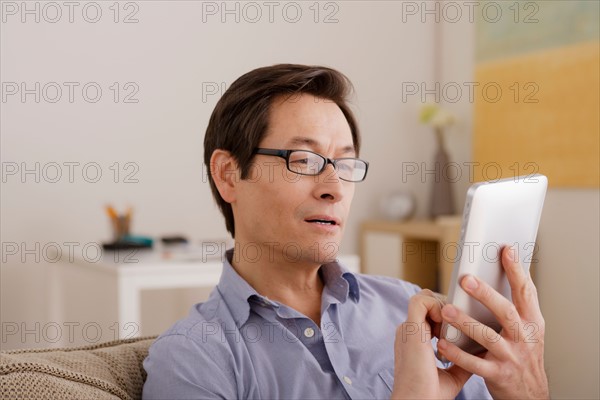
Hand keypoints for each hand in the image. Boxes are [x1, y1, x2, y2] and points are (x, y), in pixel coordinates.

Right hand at [391, 289, 472, 398]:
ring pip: (425, 298)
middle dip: (448, 306)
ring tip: (457, 319)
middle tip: (465, 316)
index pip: (429, 314)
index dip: (447, 316)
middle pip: (429, 303)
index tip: (463, 324)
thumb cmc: (432, 394)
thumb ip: (462, 358)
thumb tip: (482, 350)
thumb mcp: (452, 373)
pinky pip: (421, 301)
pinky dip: (437, 304)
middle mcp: (410, 331)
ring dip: (443, 304)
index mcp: (415, 340)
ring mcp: (408, 328)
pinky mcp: (411, 328)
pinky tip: (449, 320)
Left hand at [437, 246, 549, 398]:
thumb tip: (501, 273)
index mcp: (532, 322)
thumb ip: (516, 307)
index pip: (526, 292)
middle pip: (505, 311)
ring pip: (488, 336)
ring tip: (447, 310)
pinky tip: (442, 344)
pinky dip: (457, 353)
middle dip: (485, 294)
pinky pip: (475, 363)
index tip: (506, 250)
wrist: (530, 395)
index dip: (517, 270)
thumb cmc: (524, 356)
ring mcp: (511, 357)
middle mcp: (524, 338)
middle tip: (465, 279)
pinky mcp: (498, 374)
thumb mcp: (528, 330)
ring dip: (466, 322)